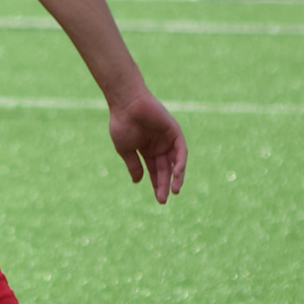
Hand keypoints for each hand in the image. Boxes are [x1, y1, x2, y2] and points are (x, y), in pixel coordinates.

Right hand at [108, 87, 186, 204]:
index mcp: (146, 150)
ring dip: (176, 176)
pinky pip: (181, 150)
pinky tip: (177, 174)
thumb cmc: (122, 124)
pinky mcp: (174, 131)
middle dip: (165, 184)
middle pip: (165, 169)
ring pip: (176, 161)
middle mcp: (159, 145)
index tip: (159, 198)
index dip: (157, 184)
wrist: (126, 104)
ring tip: (174, 190)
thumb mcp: (126, 150)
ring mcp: (167, 139)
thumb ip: (134, 165)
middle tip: (163, 199)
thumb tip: (138, 181)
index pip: (155, 170)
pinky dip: (181, 162)